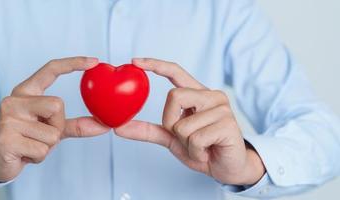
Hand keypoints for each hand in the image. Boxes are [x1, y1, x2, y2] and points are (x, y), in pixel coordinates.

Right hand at [0, 57, 110, 181]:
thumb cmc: (26, 140)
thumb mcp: (51, 128)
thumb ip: (76, 125)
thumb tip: (104, 126)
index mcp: (25, 91)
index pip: (50, 69)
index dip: (73, 63)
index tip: (94, 61)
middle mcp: (14, 100)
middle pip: (57, 105)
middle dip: (57, 126)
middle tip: (41, 135)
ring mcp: (8, 119)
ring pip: (52, 133)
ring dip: (47, 146)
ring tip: (30, 146)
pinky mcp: (6, 139)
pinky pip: (42, 150)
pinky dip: (38, 157)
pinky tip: (24, 155)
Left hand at [115, 58, 264, 184]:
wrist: (227, 168)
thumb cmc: (202, 149)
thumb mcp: (171, 138)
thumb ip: (148, 131)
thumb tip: (119, 127)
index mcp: (198, 94)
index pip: (176, 71)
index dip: (155, 64)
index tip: (135, 61)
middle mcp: (211, 96)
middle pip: (174, 96)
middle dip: (170, 122)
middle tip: (184, 137)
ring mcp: (222, 109)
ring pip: (183, 124)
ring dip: (185, 143)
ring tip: (200, 147)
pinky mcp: (229, 125)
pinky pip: (195, 139)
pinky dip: (196, 152)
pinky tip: (208, 151)